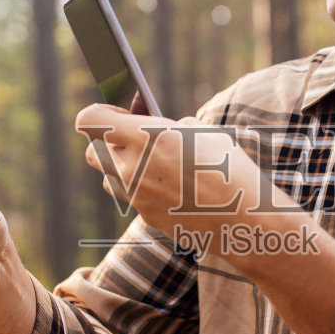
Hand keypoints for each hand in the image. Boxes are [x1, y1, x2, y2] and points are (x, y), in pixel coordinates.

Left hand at [74, 104, 271, 246]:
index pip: (90, 120)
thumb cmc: (229, 168)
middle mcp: (131, 168)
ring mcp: (136, 196)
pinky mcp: (146, 216)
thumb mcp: (203, 132)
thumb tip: (152, 126)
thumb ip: (169, 126)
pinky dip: (143, 190)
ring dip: (122, 168)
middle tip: (134, 138)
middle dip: (109, 142)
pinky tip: (172, 189)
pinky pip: (132, 198)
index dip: (101, 113)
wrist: (245, 220)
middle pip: (94, 151)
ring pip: (108, 178)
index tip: (122, 114)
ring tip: (153, 164)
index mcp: (144, 137)